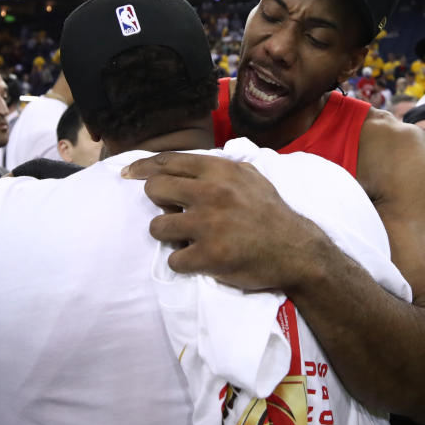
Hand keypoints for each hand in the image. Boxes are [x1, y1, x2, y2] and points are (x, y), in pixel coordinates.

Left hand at [122, 152, 319, 290]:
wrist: (296, 251)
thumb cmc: (270, 213)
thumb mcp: (250, 177)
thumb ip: (219, 167)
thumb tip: (186, 162)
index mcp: (219, 171)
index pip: (168, 161)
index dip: (143, 168)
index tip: (127, 174)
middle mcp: (211, 193)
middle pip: (154, 190)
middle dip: (158, 202)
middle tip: (172, 211)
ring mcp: (208, 225)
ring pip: (157, 227)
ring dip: (168, 235)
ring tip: (185, 238)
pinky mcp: (209, 256)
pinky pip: (173, 260)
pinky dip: (182, 262)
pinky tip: (197, 259)